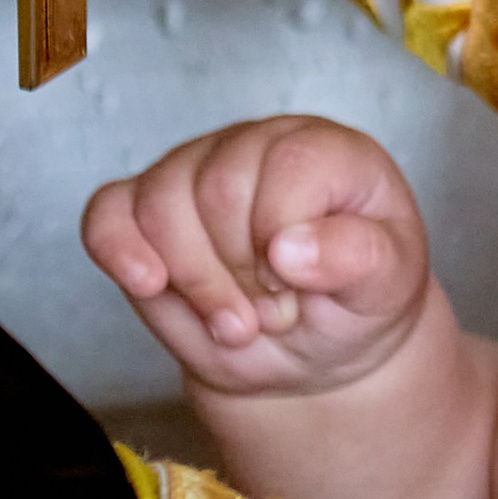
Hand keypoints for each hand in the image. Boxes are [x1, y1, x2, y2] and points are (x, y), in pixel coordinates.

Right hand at [83, 116, 429, 400]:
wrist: (314, 352)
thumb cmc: (355, 303)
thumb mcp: (389, 287)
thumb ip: (361, 259)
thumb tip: (291, 248)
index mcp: (327, 151)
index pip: (289, 167)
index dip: (286, 241)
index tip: (300, 287)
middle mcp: (256, 146)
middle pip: (217, 190)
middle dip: (241, 274)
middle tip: (274, 313)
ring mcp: (195, 172)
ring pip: (161, 205)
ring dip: (195, 282)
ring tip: (237, 322)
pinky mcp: (145, 212)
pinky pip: (108, 213)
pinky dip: (120, 251)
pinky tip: (149, 284)